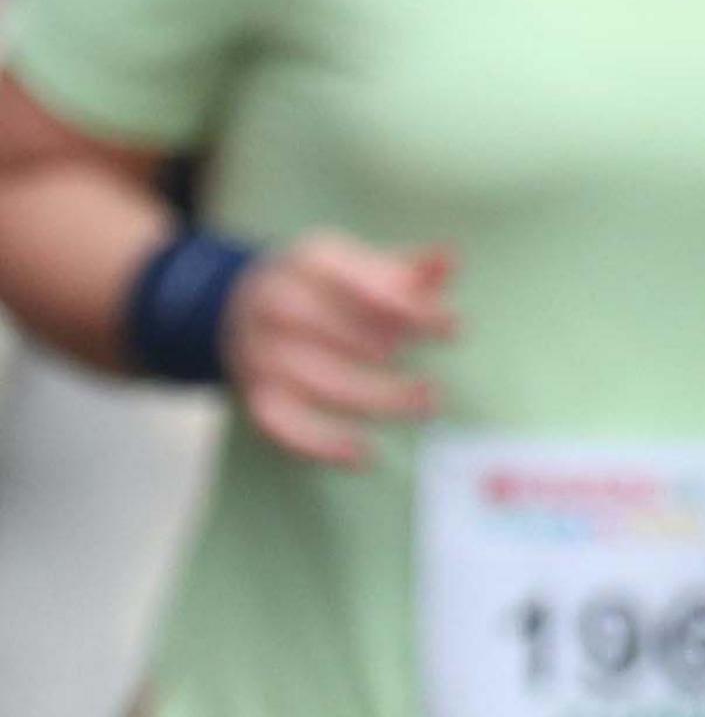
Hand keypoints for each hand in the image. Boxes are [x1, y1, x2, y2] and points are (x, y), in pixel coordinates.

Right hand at [223, 232, 455, 464]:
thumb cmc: (323, 285)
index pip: (362, 285)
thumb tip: (451, 260)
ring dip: (376, 398)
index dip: (410, 309)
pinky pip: (283, 424)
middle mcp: (278, 304)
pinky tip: (364, 455)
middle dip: (392, 353)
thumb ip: (410, 269)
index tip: (454, 328)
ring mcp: (261, 351)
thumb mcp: (361, 265)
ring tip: (425, 407)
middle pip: (339, 333)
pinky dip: (321, 444)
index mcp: (310, 263)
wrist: (238, 305)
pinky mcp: (255, 392)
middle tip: (438, 374)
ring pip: (319, 381)